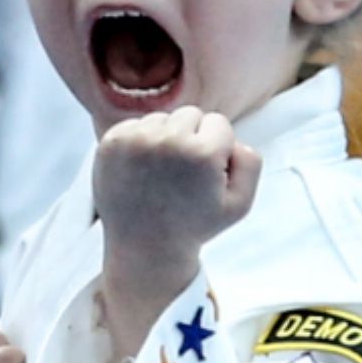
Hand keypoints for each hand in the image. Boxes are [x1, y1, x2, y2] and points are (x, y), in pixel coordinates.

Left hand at [94, 107, 260, 359]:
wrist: (143, 247)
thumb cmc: (193, 226)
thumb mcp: (239, 205)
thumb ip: (250, 163)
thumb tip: (233, 138)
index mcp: (202, 153)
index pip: (219, 122)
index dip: (216, 150)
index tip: (205, 174)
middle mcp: (168, 141)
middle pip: (191, 115)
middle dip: (192, 139)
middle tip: (182, 175)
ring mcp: (135, 141)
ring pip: (162, 119)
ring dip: (165, 139)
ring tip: (161, 175)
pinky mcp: (111, 143)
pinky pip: (135, 125)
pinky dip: (140, 143)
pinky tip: (142, 172)